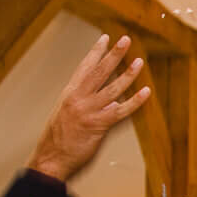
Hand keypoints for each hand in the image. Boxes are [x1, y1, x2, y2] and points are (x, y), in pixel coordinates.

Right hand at [27, 35, 151, 182]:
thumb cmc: (58, 138)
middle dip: (114, 54)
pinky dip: (134, 102)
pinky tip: (146, 92)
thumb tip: (110, 103)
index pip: (84, 67)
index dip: (95, 52)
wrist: (50, 157)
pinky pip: (120, 111)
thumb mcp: (66, 114)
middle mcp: (78, 98)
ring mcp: (88, 111)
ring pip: (112, 88)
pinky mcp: (98, 125)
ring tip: (139, 62)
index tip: (105, 38)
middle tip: (125, 40)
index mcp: (69, 93)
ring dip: (127, 74)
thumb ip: (85, 104)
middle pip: (99, 71)